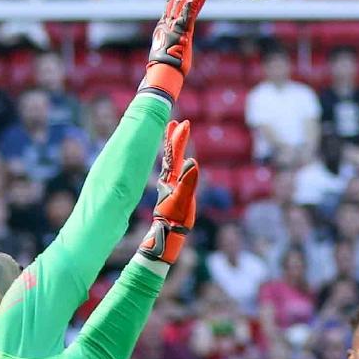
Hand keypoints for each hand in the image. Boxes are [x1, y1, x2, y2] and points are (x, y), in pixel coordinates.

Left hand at [139, 119, 197, 264]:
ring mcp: (170, 186)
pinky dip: (175, 161)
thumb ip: (188, 182)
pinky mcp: (171, 193)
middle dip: (174, 138)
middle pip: (171, 154)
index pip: (175, 154)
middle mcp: (169, 179)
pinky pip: (173, 172)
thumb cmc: (175, 220)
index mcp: (171, 178)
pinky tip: (176, 162)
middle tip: (177, 122)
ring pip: (170, 162)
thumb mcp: (183, 201)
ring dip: (173, 147)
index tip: (183, 123)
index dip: (179, 138)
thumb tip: (192, 162)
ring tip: (174, 135)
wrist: (166, 236)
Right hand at [142, 0, 208, 99]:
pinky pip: (190, 11)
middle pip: (175, 1)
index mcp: (166, 29)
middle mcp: (168, 24)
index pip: (173, 9)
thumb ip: (174, 55)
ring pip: (182, 1)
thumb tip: (176, 69)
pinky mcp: (182, 29)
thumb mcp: (173, 60)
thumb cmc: (167, 72)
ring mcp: (174, 26)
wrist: (163, 75)